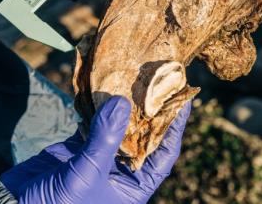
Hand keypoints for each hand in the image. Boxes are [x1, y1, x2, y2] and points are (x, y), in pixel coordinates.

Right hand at [0, 96, 190, 203]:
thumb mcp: (87, 173)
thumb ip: (105, 138)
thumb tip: (123, 101)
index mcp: (133, 186)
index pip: (163, 154)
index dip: (175, 128)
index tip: (184, 100)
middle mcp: (120, 171)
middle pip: (143, 136)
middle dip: (150, 110)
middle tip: (159, 79)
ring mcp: (99, 157)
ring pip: (118, 126)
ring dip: (122, 103)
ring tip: (134, 75)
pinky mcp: (78, 147)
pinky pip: (92, 122)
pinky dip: (94, 105)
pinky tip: (100, 84)